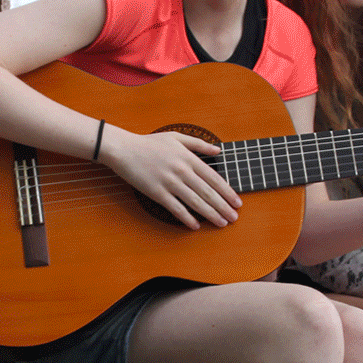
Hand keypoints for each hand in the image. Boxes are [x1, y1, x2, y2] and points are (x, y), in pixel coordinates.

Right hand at [100, 128, 240, 229]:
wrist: (124, 149)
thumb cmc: (150, 143)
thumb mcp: (176, 137)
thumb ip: (199, 144)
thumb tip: (218, 150)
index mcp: (188, 158)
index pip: (214, 178)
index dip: (228, 192)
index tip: (237, 202)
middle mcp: (182, 171)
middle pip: (208, 192)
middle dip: (223, 207)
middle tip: (234, 218)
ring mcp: (170, 182)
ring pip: (195, 201)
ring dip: (211, 214)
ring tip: (222, 223)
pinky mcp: (157, 192)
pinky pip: (175, 208)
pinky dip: (187, 217)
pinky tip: (196, 225)